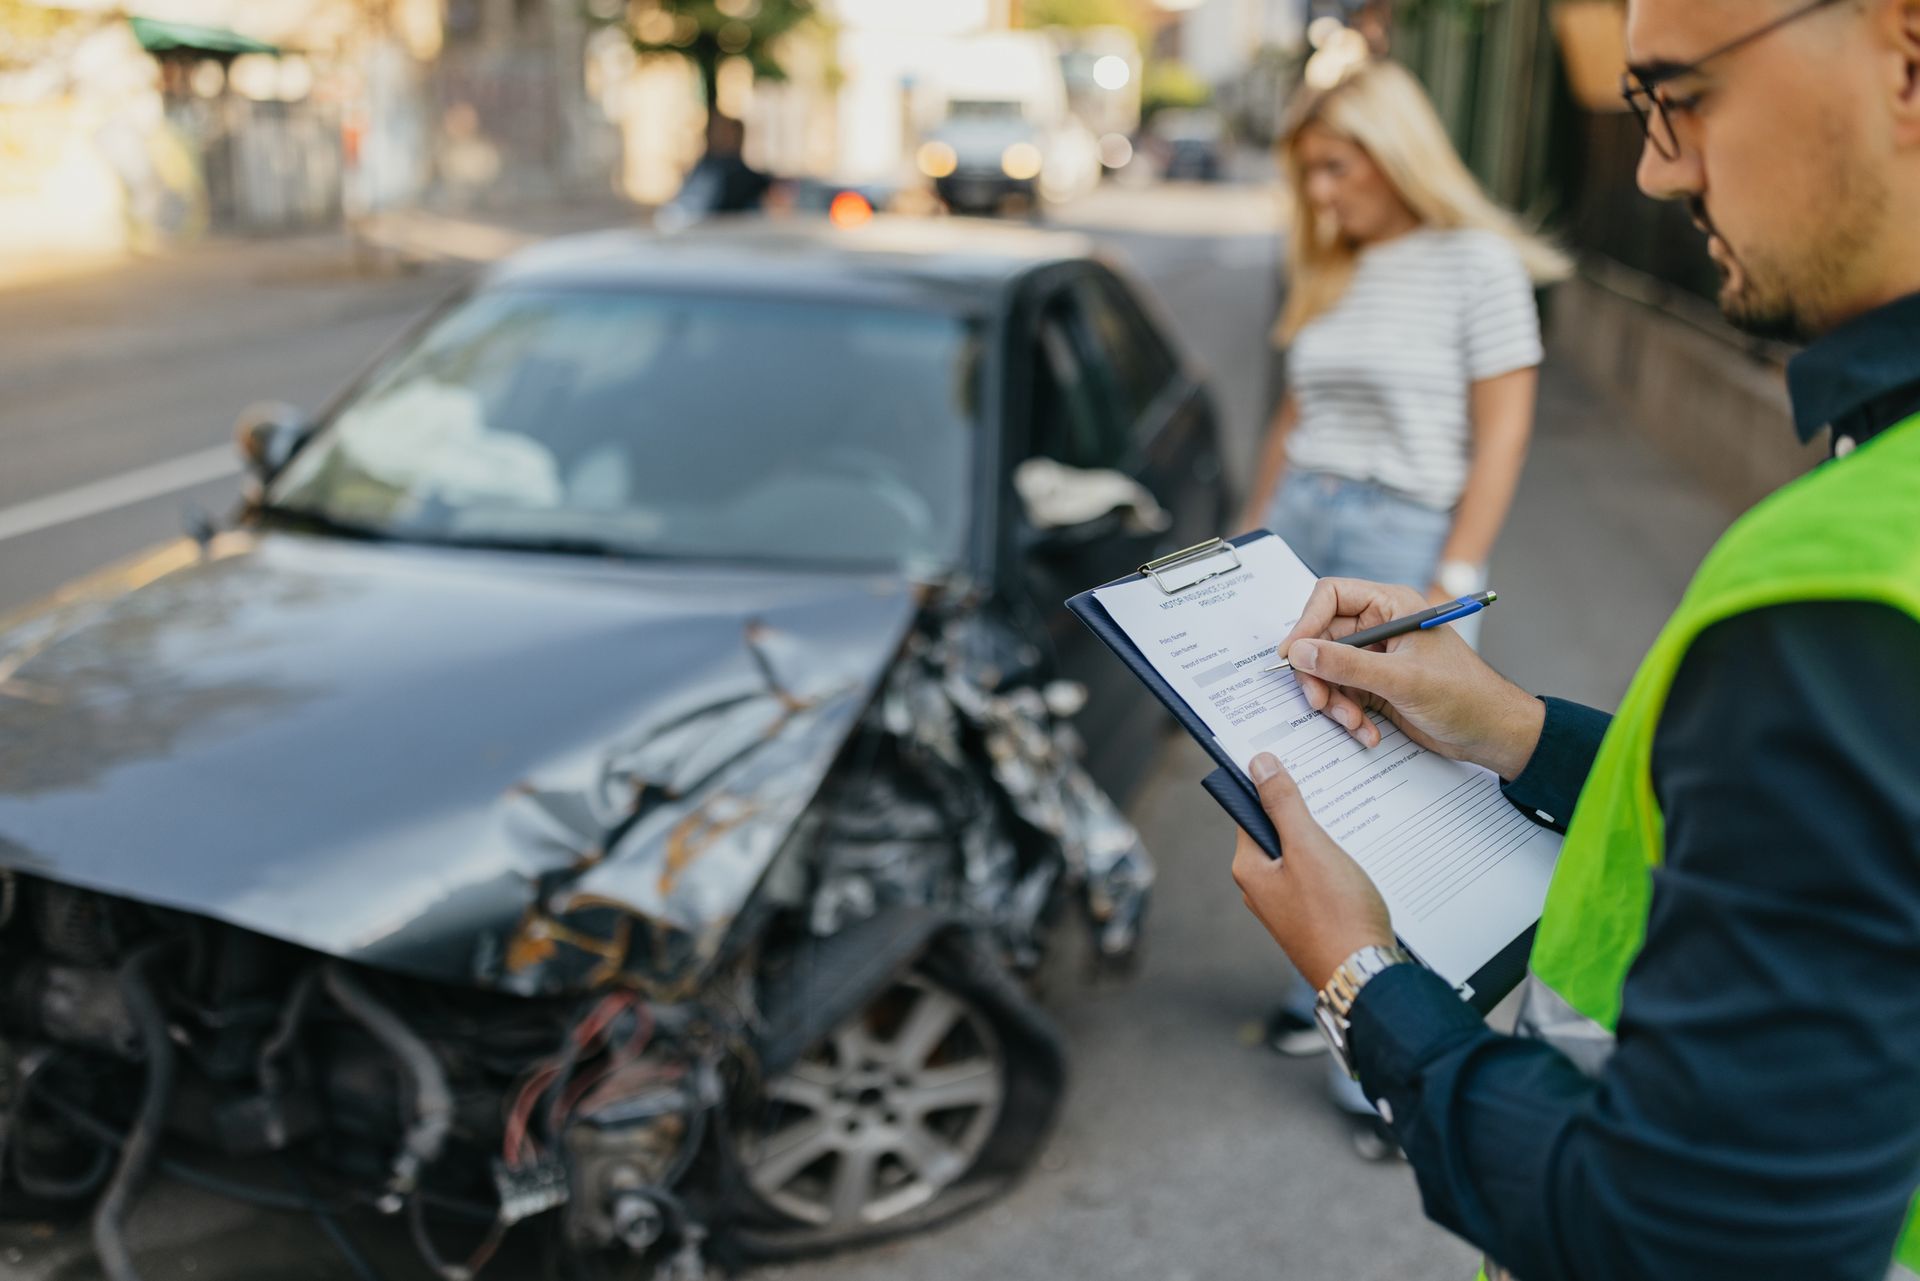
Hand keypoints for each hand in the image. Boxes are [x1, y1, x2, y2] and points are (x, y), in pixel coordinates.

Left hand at [1231, 753, 1393, 989]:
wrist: (1366, 977)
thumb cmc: (1336, 914)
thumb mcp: (1308, 848)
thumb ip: (1283, 805)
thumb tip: (1259, 765)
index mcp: (1249, 869)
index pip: (1251, 810)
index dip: (1271, 784)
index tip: (1294, 760)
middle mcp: (1261, 888)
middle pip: (1277, 831)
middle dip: (1302, 809)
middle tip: (1331, 784)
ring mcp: (1287, 905)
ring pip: (1301, 854)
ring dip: (1323, 835)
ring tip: (1351, 817)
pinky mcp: (1312, 917)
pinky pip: (1317, 876)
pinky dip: (1334, 860)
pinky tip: (1358, 852)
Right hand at [1279, 577, 1544, 780]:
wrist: (1493, 734)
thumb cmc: (1465, 696)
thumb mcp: (1402, 680)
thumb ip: (1347, 665)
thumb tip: (1300, 652)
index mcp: (1391, 606)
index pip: (1330, 597)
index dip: (1306, 623)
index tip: (1293, 656)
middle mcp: (1379, 627)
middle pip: (1322, 640)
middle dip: (1320, 675)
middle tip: (1320, 702)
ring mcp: (1376, 659)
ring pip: (1328, 672)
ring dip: (1334, 702)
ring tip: (1353, 724)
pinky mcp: (1376, 687)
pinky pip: (1343, 696)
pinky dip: (1348, 717)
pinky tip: (1367, 733)